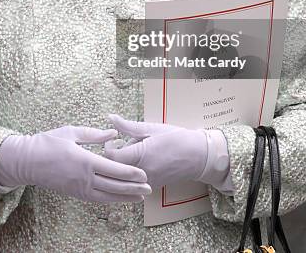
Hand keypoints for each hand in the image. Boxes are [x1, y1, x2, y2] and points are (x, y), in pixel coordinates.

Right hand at [0, 124, 151, 202]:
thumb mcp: (72, 132)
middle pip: (113, 186)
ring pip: (106, 197)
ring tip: (139, 198)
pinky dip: (110, 200)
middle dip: (133, 188)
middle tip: (149, 189)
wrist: (28, 161)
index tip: (143, 174)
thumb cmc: (49, 142)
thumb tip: (114, 133)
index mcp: (85, 160)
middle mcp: (84, 178)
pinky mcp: (75, 193)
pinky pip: (96, 199)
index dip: (130, 173)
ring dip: (124, 198)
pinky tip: (120, 199)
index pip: (113, 169)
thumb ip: (94, 134)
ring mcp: (79, 188)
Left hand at [104, 114, 233, 193]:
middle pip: (115, 168)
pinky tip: (141, 159)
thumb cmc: (175, 138)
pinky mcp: (151, 186)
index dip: (107, 146)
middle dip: (114, 155)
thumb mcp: (150, 128)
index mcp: (140, 155)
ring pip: (124, 175)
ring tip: (133, 150)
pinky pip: (134, 181)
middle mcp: (142, 172)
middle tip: (120, 142)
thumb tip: (110, 118)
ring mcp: (147, 182)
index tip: (112, 138)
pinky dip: (132, 170)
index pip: (111, 157)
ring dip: (123, 163)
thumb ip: (128, 126)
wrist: (198, 156)